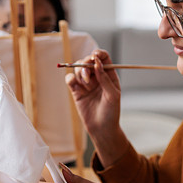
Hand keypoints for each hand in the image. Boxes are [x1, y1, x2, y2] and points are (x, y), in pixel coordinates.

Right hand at [65, 50, 128, 165]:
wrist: (102, 129)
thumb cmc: (111, 112)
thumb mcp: (112, 95)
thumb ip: (105, 78)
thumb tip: (97, 63)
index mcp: (109, 75)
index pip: (103, 58)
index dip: (98, 54)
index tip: (94, 56)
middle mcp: (97, 77)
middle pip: (88, 61)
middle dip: (86, 64)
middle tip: (88, 75)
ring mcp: (86, 84)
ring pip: (78, 69)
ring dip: (80, 72)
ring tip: (86, 84)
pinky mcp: (76, 91)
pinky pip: (70, 79)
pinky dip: (70, 79)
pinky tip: (74, 85)